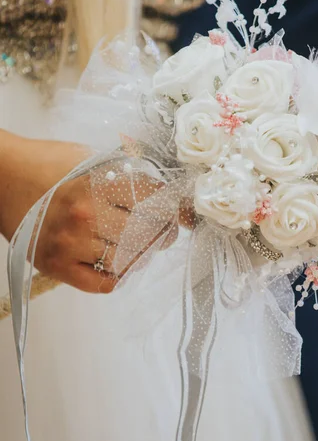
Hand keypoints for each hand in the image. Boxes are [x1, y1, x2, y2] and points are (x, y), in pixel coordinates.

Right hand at [0, 130, 174, 292]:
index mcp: (97, 183)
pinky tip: (119, 264)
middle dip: (162, 234)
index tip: (178, 215)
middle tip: (164, 234)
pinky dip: (119, 276)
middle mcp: (86, 215)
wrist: (2, 177)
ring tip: (140, 247)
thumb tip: (162, 188)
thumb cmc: (46, 164)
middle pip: (145, 233)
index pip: (152, 201)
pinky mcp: (57, 265)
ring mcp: (71, 243)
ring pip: (128, 260)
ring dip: (141, 255)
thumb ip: (125, 169)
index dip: (172, 209)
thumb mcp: (88, 156)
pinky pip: (103, 284)